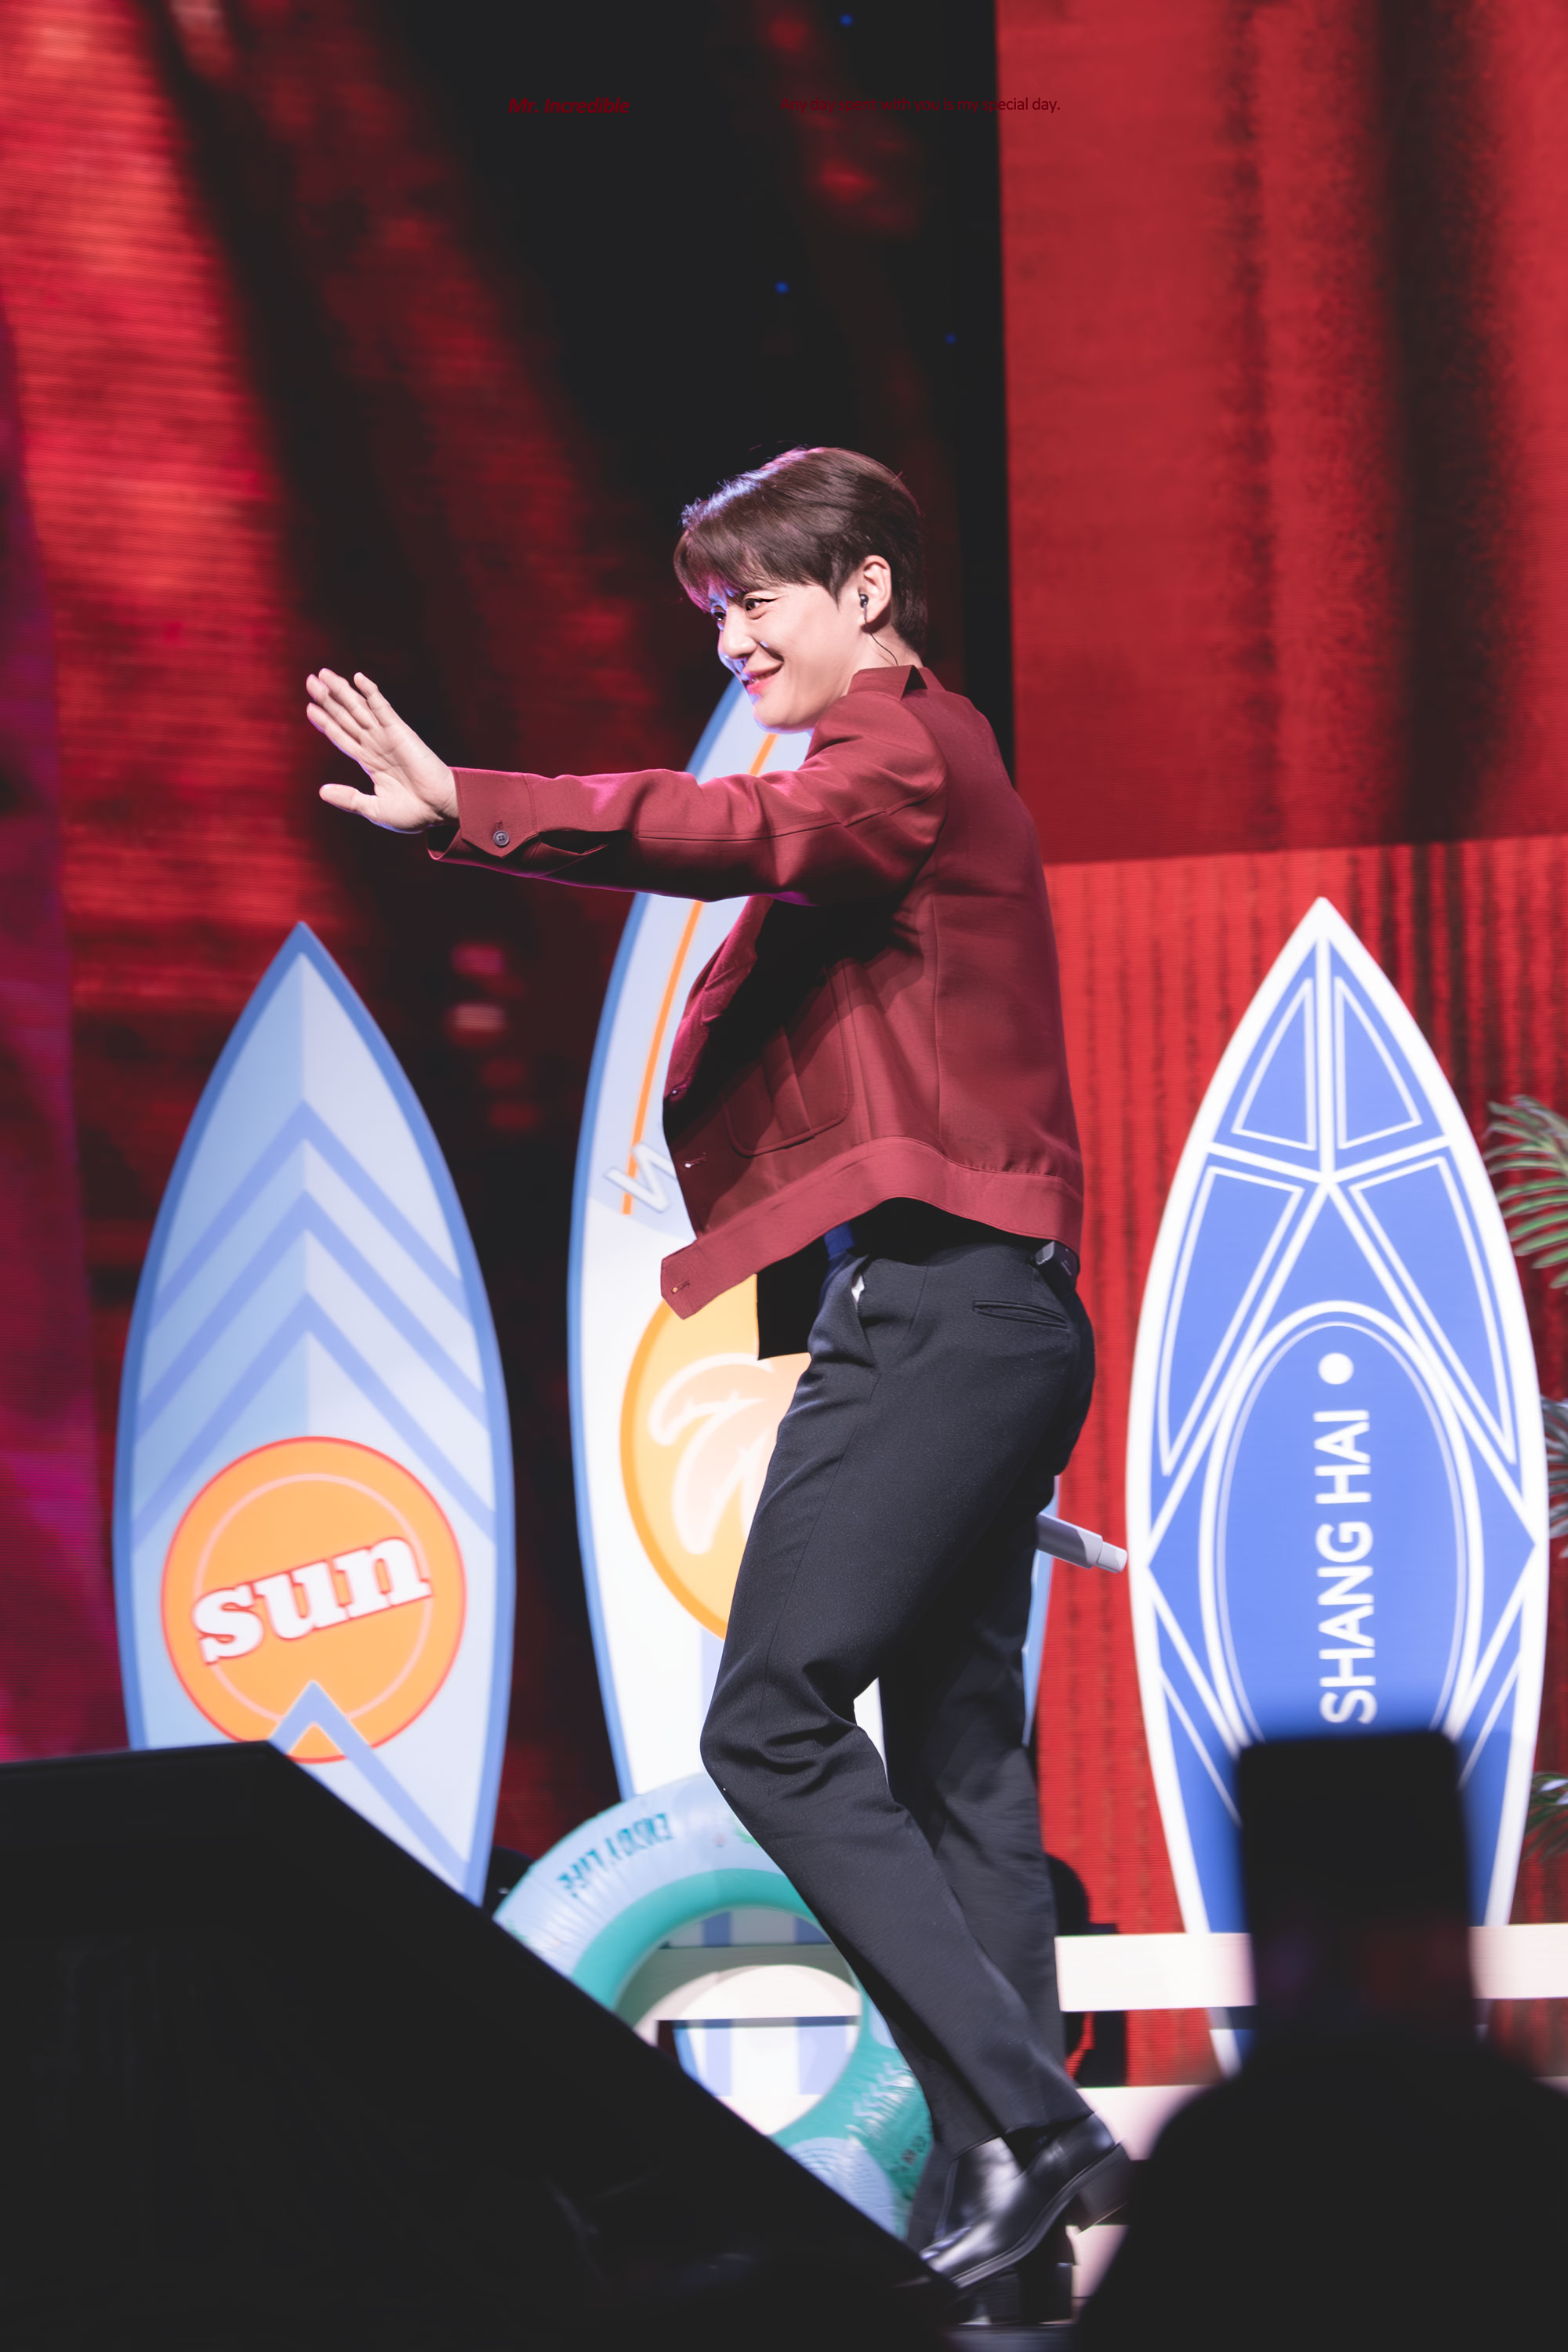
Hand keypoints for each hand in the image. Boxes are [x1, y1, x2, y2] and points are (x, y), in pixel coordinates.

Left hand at [307, 669, 458, 830]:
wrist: (438, 810)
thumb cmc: (413, 813)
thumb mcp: (374, 809)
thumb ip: (349, 799)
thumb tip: (322, 791)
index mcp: (369, 761)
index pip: (341, 736)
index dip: (325, 722)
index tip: (310, 708)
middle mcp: (375, 745)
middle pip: (345, 717)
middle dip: (327, 699)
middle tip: (310, 680)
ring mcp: (386, 736)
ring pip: (358, 709)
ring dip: (342, 691)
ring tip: (324, 674)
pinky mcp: (400, 731)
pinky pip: (382, 708)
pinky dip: (371, 692)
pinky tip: (358, 678)